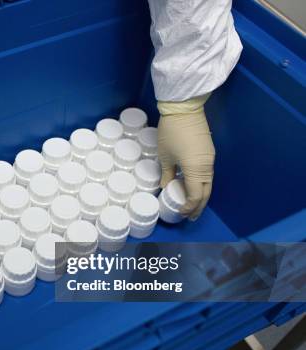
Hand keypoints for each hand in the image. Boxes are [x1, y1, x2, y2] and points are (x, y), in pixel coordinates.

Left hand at [157, 98, 215, 220]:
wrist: (184, 109)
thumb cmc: (171, 132)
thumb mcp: (165, 156)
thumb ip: (167, 174)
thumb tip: (165, 186)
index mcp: (196, 170)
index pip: (195, 196)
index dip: (189, 207)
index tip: (181, 213)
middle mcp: (206, 167)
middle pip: (205, 193)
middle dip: (198, 207)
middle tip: (190, 216)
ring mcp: (209, 159)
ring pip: (208, 183)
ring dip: (200, 196)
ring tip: (191, 205)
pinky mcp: (208, 152)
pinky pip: (207, 174)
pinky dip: (201, 184)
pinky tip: (192, 187)